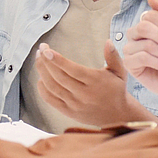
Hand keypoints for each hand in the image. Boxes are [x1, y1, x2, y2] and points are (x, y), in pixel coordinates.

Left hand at [35, 41, 150, 125]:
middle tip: (40, 50)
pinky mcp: (69, 112)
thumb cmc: (116, 90)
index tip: (46, 50)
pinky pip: (51, 100)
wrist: (117, 116)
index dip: (58, 60)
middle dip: (46, 61)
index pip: (73, 70)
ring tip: (38, 59)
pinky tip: (40, 78)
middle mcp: (84, 94)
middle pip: (59, 77)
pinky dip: (42, 89)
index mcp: (95, 82)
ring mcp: (75, 104)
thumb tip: (107, 42)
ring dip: (42, 72)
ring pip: (52, 87)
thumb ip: (113, 56)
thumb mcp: (119, 72)